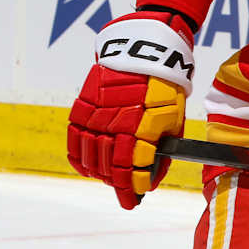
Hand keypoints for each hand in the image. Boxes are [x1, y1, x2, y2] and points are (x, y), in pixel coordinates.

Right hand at [66, 12, 195, 209]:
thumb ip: (163, 148)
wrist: (145, 51)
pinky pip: (75, 139)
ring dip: (100, 174)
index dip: (134, 188)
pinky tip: (87, 168)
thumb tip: (152, 175)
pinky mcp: (83, 106)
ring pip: (91, 156)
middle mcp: (115, 123)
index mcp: (142, 127)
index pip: (131, 169)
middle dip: (119, 184)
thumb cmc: (165, 87)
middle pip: (109, 166)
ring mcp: (96, 115)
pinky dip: (79, 157)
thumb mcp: (173, 118)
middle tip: (126, 192)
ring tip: (110, 180)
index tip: (137, 197)